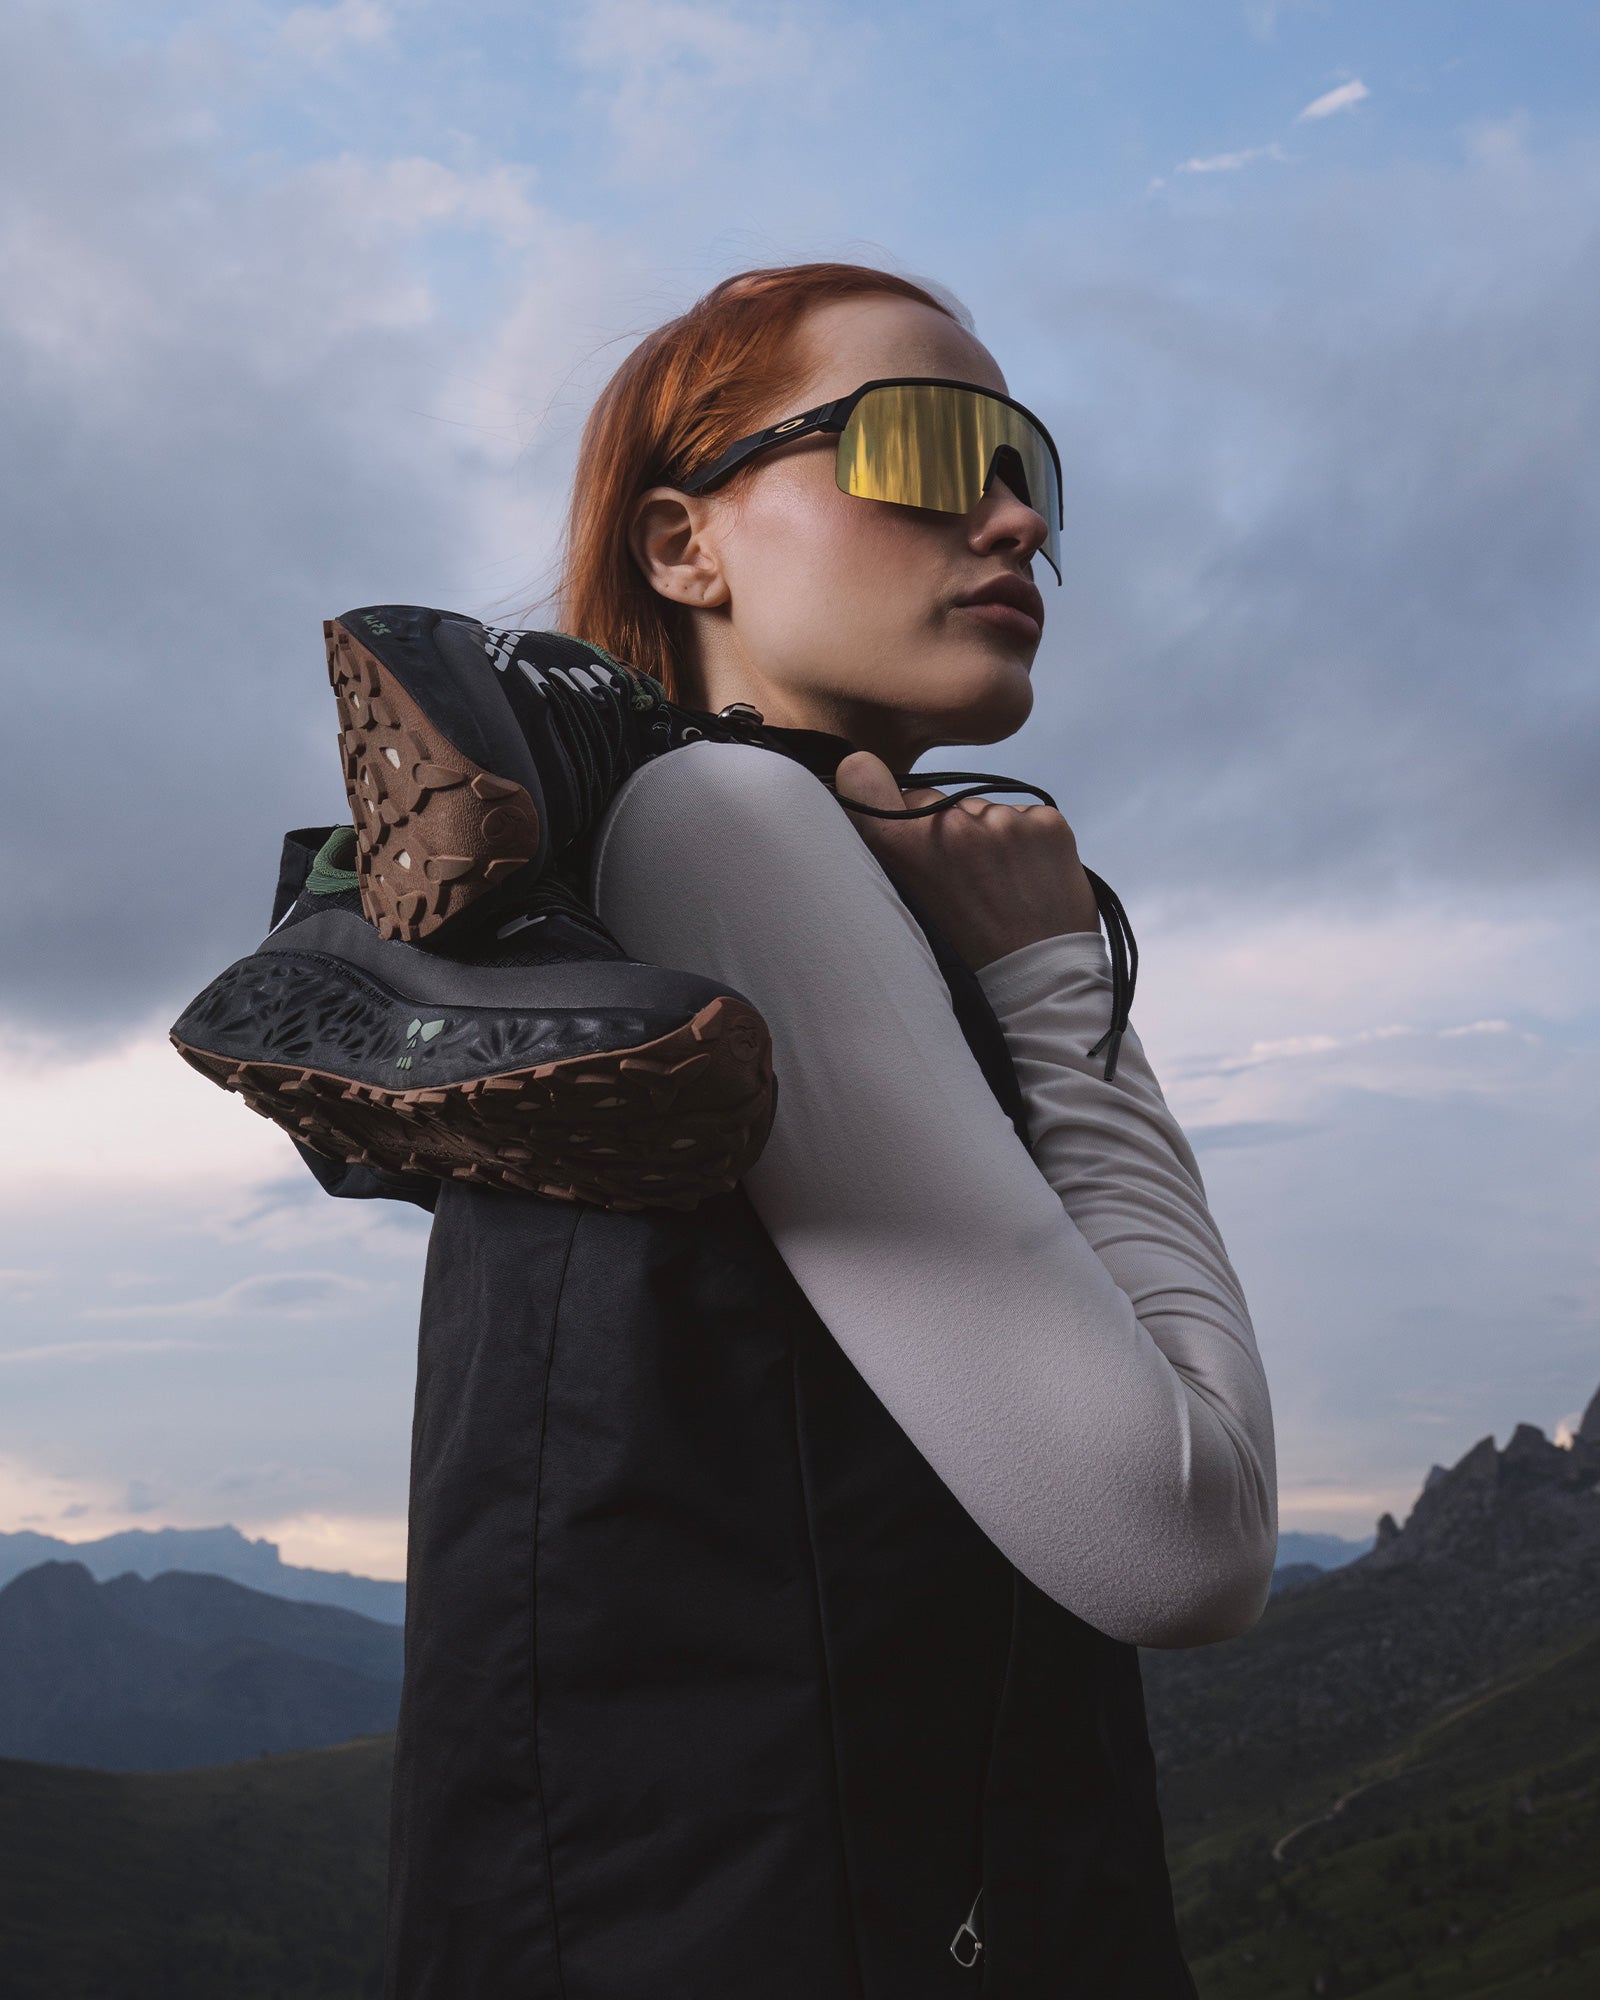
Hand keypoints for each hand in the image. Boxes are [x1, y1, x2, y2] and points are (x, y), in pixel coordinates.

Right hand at [835, 750, 1101, 970]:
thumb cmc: (968, 960)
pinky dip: (1025, 842)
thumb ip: (887, 856)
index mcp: (904, 848)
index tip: (879, 802)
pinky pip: (1024, 817)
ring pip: (978, 811)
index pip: (862, 775)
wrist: (1040, 988)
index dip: (868, 787)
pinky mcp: (1047, 822)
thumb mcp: (905, 910)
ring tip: (999, 888)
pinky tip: (1027, 880)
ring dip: (985, 838)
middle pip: (928, 800)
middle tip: (958, 880)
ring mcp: (1004, 821)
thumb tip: (864, 801)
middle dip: (936, 829)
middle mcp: (951, 824)